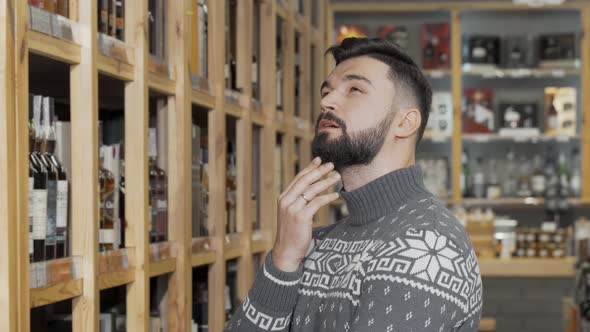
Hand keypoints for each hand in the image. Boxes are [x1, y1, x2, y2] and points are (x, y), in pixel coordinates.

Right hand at [271, 157, 340, 271]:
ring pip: (311, 190)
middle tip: (331, 165)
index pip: (298, 178)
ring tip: (337, 176)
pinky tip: (335, 194)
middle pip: (305, 180)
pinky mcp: (301, 217)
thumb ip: (298, 201)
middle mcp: (286, 201)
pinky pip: (316, 203)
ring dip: (326, 181)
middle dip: (319, 171)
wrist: (286, 251)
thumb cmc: (292, 232)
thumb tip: (312, 189)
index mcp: (283, 198)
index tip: (319, 160)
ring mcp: (292, 209)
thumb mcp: (292, 213)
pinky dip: (327, 197)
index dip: (309, 168)